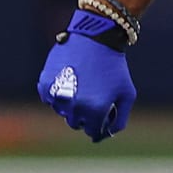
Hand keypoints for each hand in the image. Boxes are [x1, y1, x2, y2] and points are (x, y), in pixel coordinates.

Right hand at [37, 10, 134, 141]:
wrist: (95, 37)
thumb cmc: (114, 66)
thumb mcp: (127, 94)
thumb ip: (119, 120)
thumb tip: (104, 135)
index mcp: (96, 110)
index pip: (91, 131)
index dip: (97, 123)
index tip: (100, 112)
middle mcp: (75, 106)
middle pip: (74, 123)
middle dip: (83, 115)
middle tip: (90, 96)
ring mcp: (58, 95)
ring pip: (60, 111)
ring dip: (68, 104)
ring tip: (80, 85)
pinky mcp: (45, 83)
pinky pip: (48, 98)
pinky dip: (55, 93)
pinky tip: (66, 80)